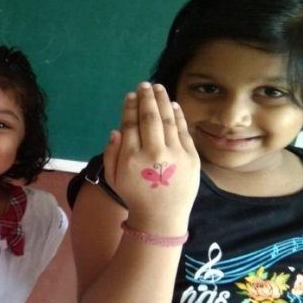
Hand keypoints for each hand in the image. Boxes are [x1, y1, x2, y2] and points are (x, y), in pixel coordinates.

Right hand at [103, 82, 199, 233]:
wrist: (162, 217)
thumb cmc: (135, 196)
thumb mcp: (113, 178)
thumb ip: (111, 153)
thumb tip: (116, 130)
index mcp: (131, 158)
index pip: (130, 124)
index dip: (130, 107)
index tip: (130, 96)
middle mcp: (153, 152)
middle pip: (150, 118)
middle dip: (146, 98)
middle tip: (145, 84)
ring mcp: (175, 154)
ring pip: (168, 120)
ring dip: (163, 101)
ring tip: (158, 88)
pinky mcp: (191, 157)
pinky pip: (183, 131)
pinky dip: (178, 116)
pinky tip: (173, 104)